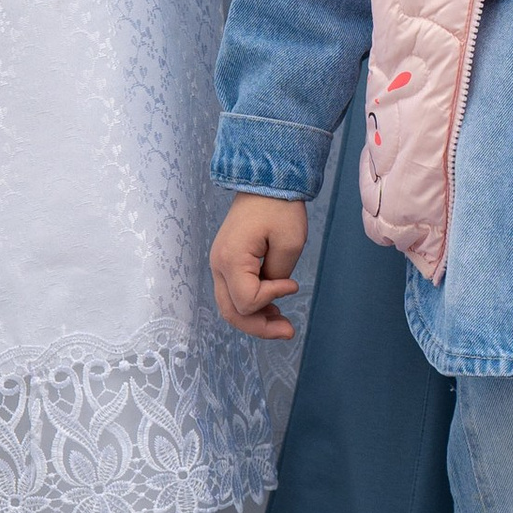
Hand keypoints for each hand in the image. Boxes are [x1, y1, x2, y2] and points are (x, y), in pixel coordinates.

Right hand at [212, 192, 309, 339]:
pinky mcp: (227, 262)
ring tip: (282, 324)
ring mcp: (219, 264)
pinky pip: (233, 293)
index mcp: (231, 260)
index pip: (246, 300)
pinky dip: (251, 305)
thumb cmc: (279, 208)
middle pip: (231, 312)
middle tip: (289, 331)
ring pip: (230, 307)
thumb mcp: (289, 242)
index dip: (272, 298)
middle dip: (260, 327)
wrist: (265, 181)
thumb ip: (278, 274)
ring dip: (255, 319)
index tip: (294, 285)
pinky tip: (272, 309)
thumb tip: (272, 294)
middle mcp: (218, 266)